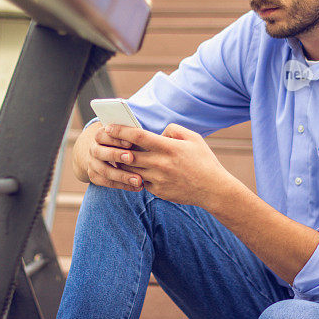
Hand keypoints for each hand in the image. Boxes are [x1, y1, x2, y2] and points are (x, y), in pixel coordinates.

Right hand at [71, 122, 144, 190]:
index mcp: (99, 136)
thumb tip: (144, 136)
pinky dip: (123, 185)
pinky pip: (108, 183)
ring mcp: (93, 164)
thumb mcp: (123, 136)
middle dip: (116, 155)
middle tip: (131, 158)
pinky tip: (137, 187)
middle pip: (100, 152)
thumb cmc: (120, 143)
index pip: (103, 135)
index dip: (116, 139)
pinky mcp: (95, 177)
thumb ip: (130, 136)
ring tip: (139, 180)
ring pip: (105, 171)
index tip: (130, 142)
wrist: (101, 155)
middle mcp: (93, 150)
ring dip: (122, 176)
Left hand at [104, 123, 236, 206]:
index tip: (109, 127)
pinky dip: (135, 175)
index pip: (138, 136)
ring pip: (130, 169)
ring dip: (122, 162)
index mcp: (169, 148)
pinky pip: (140, 181)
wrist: (213, 190)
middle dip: (115, 147)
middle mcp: (161, 164)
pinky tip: (134, 170)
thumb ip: (173, 130)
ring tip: (116, 154)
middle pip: (128, 154)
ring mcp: (158, 179)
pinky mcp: (158, 191)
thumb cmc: (204, 161)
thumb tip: (157, 133)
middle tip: (106, 141)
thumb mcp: (193, 138)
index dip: (121, 130)